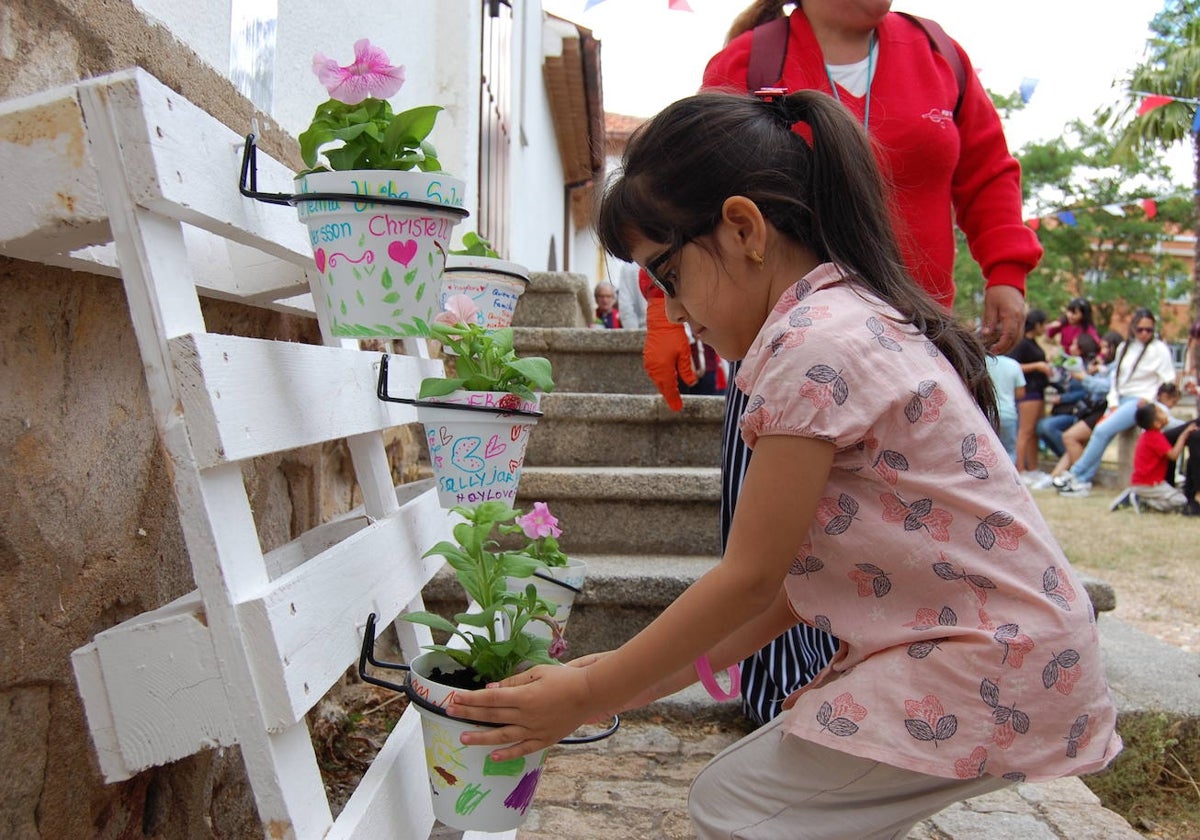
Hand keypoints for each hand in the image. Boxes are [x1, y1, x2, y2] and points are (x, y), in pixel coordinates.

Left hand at [447, 664, 598, 761]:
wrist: (591, 694)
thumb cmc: (565, 679)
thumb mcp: (538, 672)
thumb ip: (514, 682)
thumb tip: (491, 689)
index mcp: (524, 696)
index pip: (490, 698)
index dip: (471, 699)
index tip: (455, 698)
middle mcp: (526, 715)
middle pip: (492, 715)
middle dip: (469, 713)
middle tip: (450, 712)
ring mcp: (534, 730)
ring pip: (502, 736)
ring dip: (481, 737)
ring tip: (463, 738)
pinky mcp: (544, 740)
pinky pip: (522, 749)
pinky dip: (507, 754)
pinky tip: (493, 756)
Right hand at [643, 296, 696, 410]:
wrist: (660, 321)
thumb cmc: (673, 336)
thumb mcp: (684, 354)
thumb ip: (686, 370)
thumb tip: (691, 383)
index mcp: (662, 369)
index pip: (669, 389)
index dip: (673, 399)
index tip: (677, 408)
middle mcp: (653, 369)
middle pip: (662, 387)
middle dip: (669, 395)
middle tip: (676, 404)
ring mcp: (649, 363)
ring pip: (658, 381)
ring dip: (665, 387)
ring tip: (673, 393)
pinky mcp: (648, 358)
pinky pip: (655, 374)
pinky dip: (661, 379)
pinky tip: (667, 379)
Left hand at [979, 285, 1024, 352]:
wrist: (1009, 280)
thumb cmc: (997, 292)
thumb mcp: (990, 305)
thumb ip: (989, 321)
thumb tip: (985, 335)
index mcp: (1012, 315)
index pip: (1009, 336)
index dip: (1001, 345)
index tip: (992, 351)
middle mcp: (1020, 318)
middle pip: (1016, 339)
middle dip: (1006, 348)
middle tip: (994, 353)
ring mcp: (1023, 318)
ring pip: (1019, 337)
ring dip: (1010, 346)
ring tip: (997, 350)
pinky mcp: (1021, 318)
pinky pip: (1019, 332)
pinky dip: (1012, 340)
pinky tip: (1002, 342)